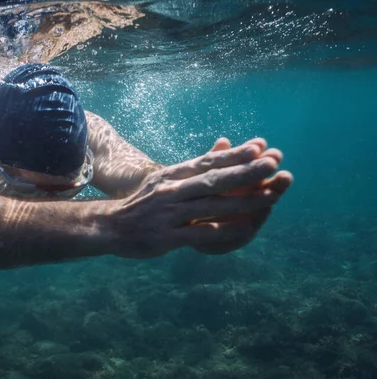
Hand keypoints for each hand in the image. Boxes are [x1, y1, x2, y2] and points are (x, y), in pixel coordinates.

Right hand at [108, 138, 291, 257]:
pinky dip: (225, 230)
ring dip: (244, 201)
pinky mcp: (167, 236)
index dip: (234, 154)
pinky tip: (247, 228)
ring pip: (212, 205)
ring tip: (271, 196)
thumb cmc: (144, 203)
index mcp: (172, 175)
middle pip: (214, 180)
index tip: (260, 146)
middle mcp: (171, 190)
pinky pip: (201, 233)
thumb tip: (222, 147)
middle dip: (246, 172)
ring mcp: (169, 213)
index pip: (207, 161)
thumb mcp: (164, 180)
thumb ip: (193, 167)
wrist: (110, 226)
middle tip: (274, 164)